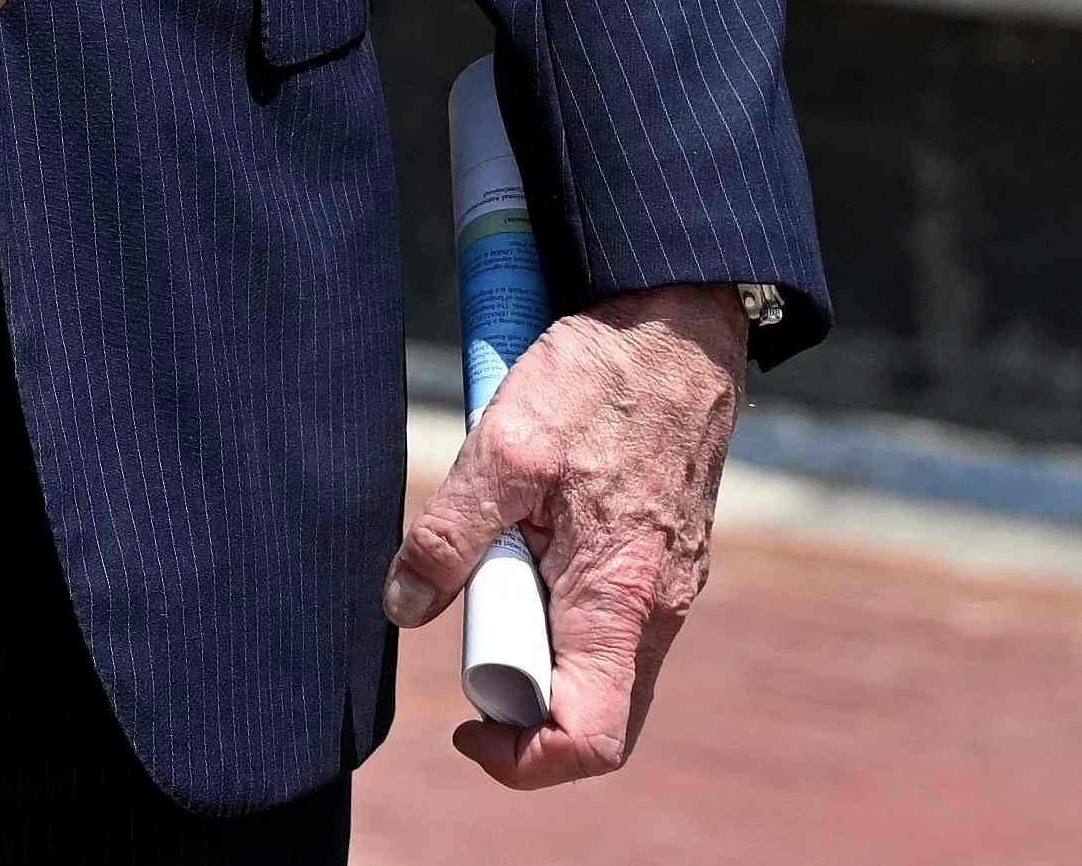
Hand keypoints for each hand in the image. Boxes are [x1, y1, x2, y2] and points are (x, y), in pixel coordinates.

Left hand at [385, 282, 749, 788]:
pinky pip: (610, 618)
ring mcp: (667, 588)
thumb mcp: (506, 446)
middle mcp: (658, 612)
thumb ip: (451, 534)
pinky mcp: (664, 559)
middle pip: (591, 712)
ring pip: (598, 664)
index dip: (521, 759)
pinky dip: (562, 601)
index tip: (465, 725)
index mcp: (623, 603)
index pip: (590, 741)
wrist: (679, 323)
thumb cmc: (601, 380)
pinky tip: (534, 532)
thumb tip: (402, 607)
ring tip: (502, 557)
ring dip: (536, 636)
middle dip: (519, 689)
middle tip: (473, 612)